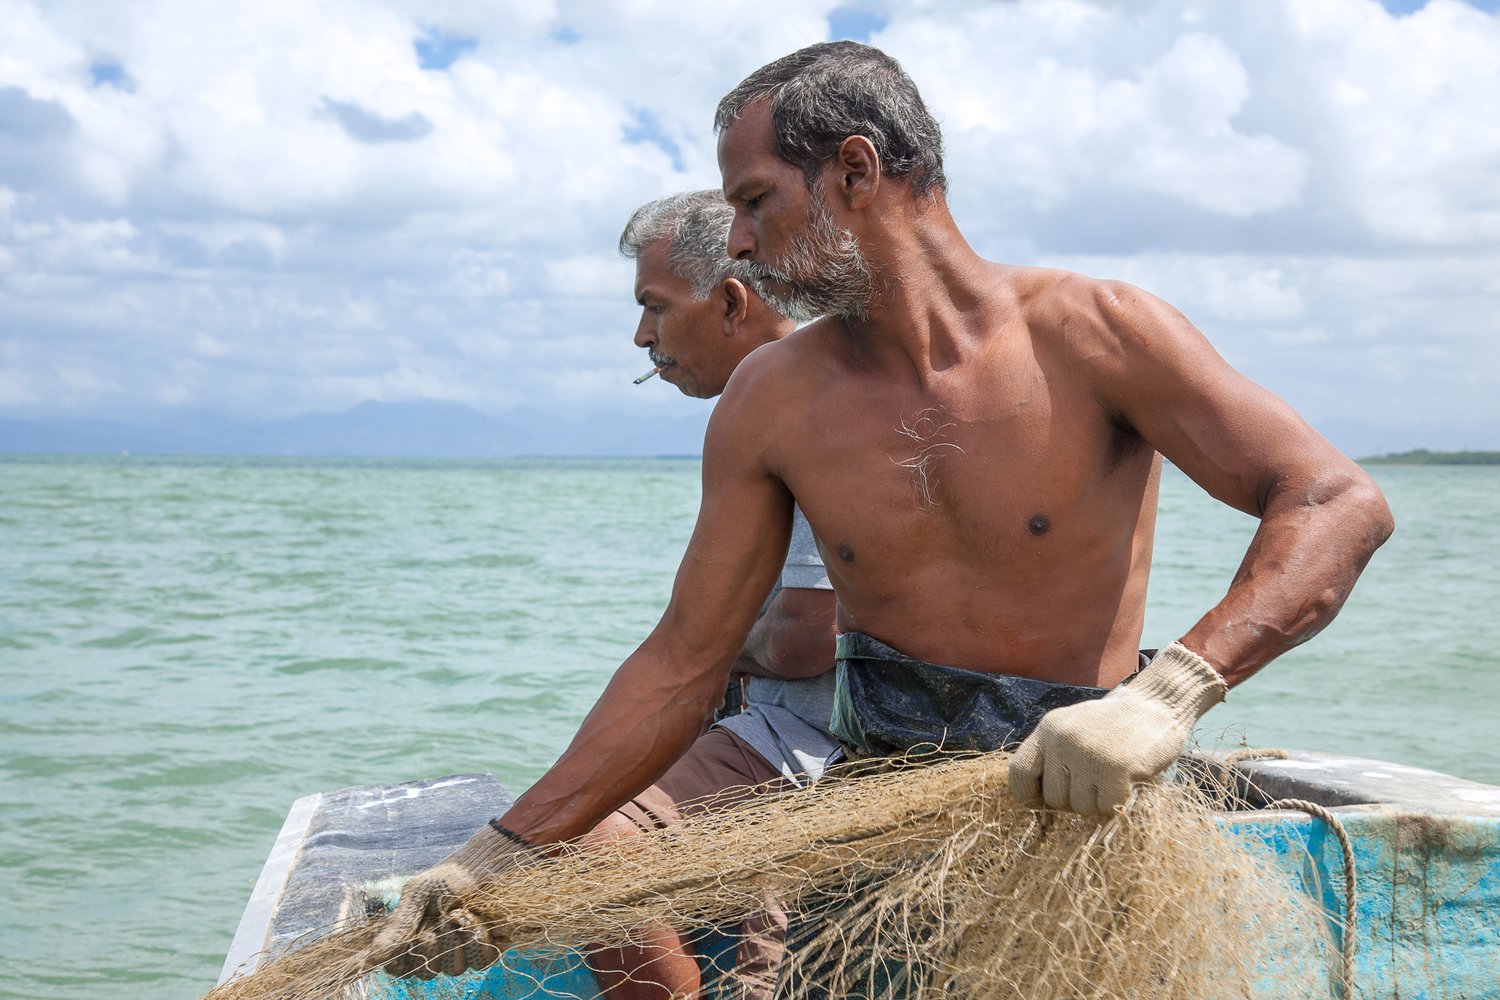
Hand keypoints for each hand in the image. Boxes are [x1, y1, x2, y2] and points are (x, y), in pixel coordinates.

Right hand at [371, 822, 535, 978]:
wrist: (485, 866)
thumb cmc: (447, 878)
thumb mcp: (418, 896)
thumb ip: (398, 927)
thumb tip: (370, 960)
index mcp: (409, 939)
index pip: (398, 969)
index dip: (406, 955)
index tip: (416, 931)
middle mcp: (431, 952)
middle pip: (427, 972)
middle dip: (436, 940)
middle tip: (443, 915)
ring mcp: (457, 954)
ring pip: (454, 969)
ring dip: (460, 937)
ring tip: (463, 912)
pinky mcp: (481, 951)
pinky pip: (480, 962)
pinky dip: (481, 939)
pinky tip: (480, 921)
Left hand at [1008, 643, 1226, 815]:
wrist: (1157, 705)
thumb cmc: (1114, 724)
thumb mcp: (1073, 727)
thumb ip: (1053, 755)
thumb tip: (1037, 801)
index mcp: (1049, 729)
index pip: (1019, 772)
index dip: (1027, 795)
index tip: (1041, 804)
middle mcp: (1063, 740)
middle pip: (1054, 798)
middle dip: (1073, 802)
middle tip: (1094, 787)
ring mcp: (1089, 754)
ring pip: (1081, 807)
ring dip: (1098, 803)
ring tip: (1112, 779)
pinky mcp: (1116, 768)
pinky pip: (1107, 807)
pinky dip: (1118, 803)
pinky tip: (1127, 782)